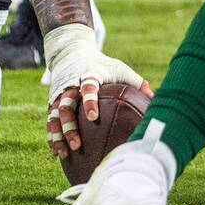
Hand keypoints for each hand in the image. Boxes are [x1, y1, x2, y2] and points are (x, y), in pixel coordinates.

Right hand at [43, 23, 151, 158]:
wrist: (72, 50)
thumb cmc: (102, 64)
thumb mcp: (119, 67)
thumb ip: (136, 82)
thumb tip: (154, 99)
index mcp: (89, 74)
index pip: (88, 86)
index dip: (89, 101)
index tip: (92, 117)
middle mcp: (71, 83)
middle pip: (66, 104)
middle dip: (69, 125)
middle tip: (77, 144)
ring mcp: (60, 92)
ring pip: (54, 114)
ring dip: (58, 134)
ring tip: (63, 153)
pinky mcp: (53, 100)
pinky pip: (50, 120)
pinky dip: (52, 136)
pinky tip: (56, 153)